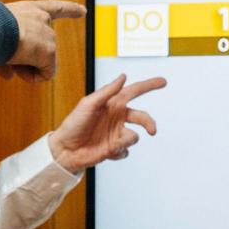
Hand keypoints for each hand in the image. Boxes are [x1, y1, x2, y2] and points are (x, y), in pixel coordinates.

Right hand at [0, 0, 85, 81]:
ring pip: (41, 63)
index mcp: (30, 9)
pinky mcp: (49, 51)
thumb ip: (7, 56)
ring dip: (23, 66)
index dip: (70, 10)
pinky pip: (45, 74)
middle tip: (6, 59)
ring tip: (8, 57)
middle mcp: (43, 19)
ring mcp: (48, 35)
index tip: (84, 11)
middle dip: (25, 60)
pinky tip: (18, 67)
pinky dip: (32, 76)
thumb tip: (10, 75)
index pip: (54, 8)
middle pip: (42, 48)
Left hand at [47, 74, 164, 172]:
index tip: (163, 81)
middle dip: (149, 123)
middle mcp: (117, 118)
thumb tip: (123, 77)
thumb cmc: (73, 124)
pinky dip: (118, 152)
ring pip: (134, 137)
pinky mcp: (115, 149)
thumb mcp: (88, 104)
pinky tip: (106, 151)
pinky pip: (126, 151)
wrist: (65, 149)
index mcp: (112, 104)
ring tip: (112, 144)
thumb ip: (107, 91)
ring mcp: (116, 134)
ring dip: (126, 140)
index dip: (149, 85)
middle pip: (142, 117)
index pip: (134, 92)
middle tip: (152, 130)